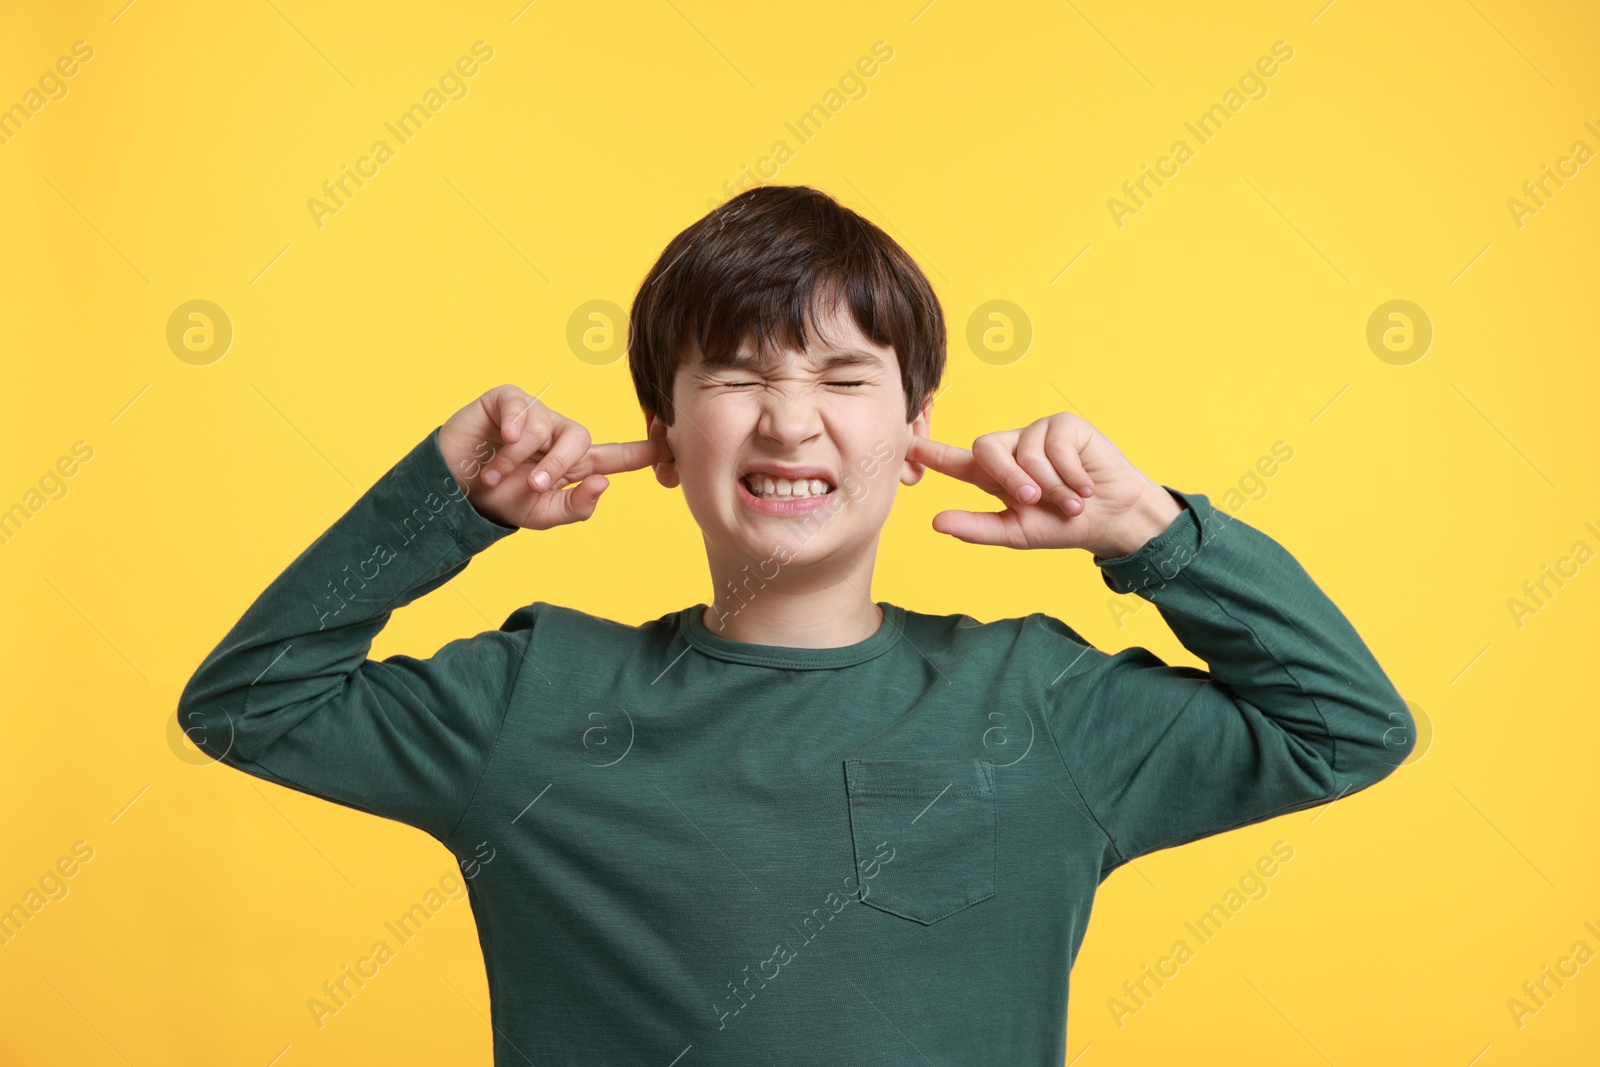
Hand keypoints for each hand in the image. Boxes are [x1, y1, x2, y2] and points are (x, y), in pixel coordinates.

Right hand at [438, 384, 670, 531]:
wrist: (453, 491)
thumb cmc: (500, 500)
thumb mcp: (542, 515)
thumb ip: (576, 507)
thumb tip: (604, 485)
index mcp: (574, 465)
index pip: (615, 457)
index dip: (641, 453)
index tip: (669, 448)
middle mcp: (558, 436)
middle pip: (582, 440)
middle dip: (559, 464)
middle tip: (533, 485)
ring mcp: (534, 416)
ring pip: (547, 427)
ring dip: (520, 458)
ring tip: (495, 475)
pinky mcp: (507, 401)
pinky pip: (522, 406)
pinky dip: (514, 426)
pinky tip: (503, 439)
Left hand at [907, 412, 1181, 556]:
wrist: (1111, 518)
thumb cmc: (1062, 525)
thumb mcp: (1016, 532)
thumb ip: (976, 527)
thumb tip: (935, 522)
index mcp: (993, 475)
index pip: (954, 461)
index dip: (928, 452)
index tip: (902, 442)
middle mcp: (1011, 448)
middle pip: (986, 449)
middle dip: (1011, 478)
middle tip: (1035, 500)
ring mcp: (1037, 433)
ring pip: (1026, 453)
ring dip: (1052, 485)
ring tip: (1072, 500)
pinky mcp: (1064, 424)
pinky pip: (1055, 446)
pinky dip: (1070, 473)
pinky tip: (1085, 484)